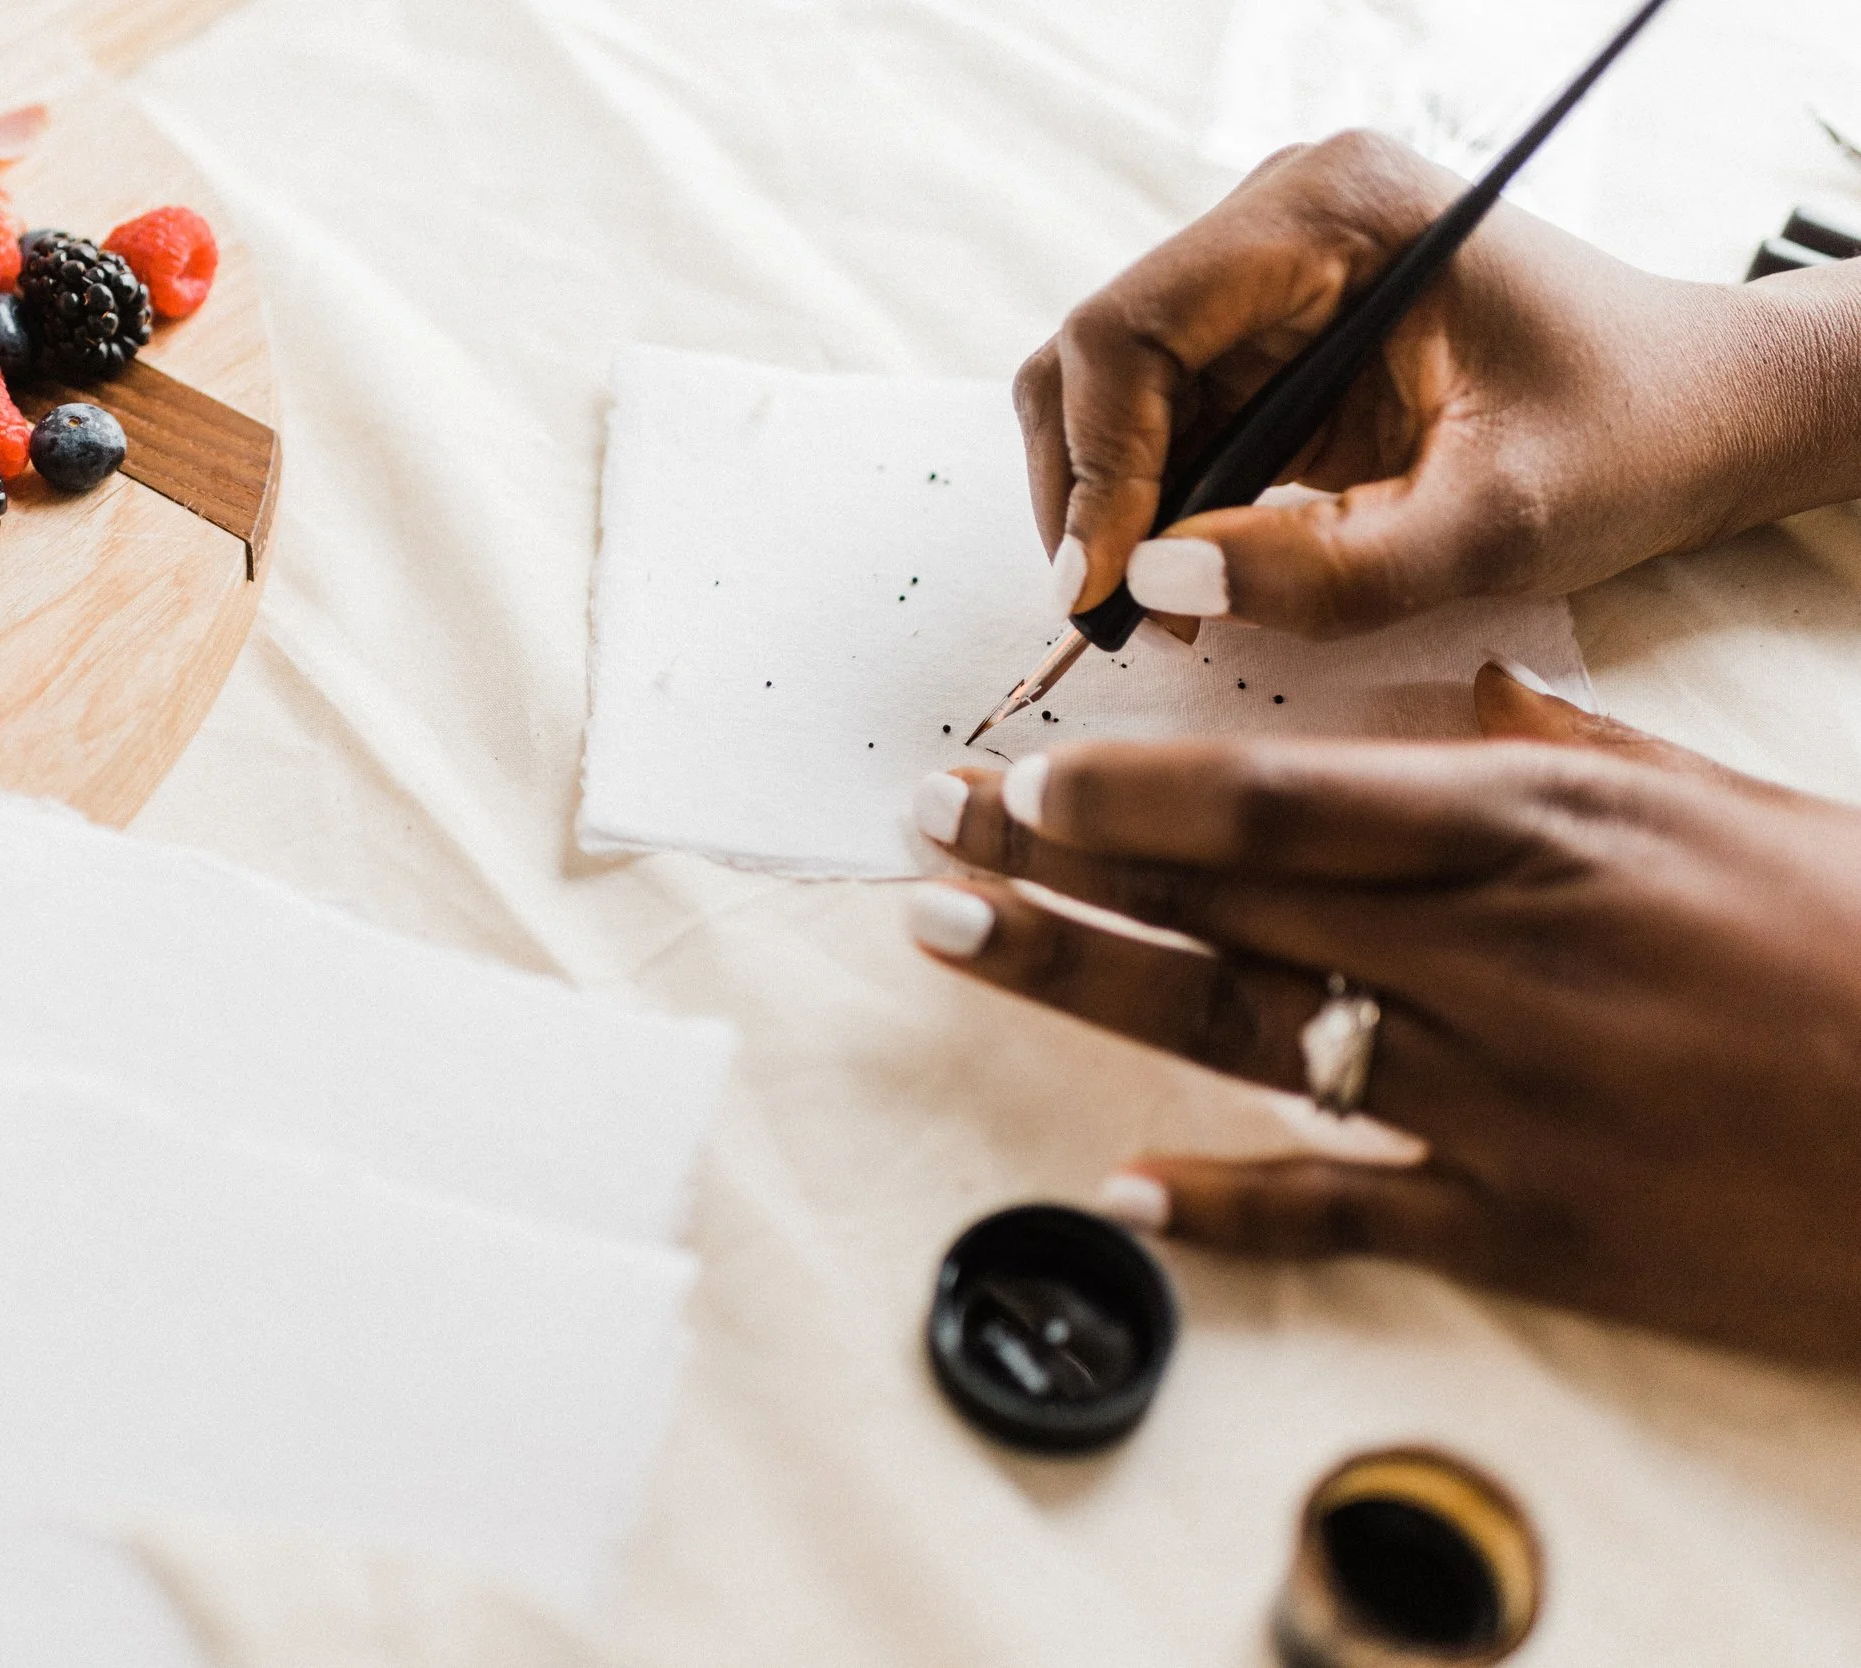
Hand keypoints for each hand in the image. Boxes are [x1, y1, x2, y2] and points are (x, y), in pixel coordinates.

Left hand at [907, 665, 1860, 1367]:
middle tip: (925, 831)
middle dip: (1050, 861)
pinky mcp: (1533, 1228)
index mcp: (1543, 827)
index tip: (1020, 768)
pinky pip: (1342, 1212)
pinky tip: (1118, 1182)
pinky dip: (1224, 1199)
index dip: (1124, 787)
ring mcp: (1502, 1101)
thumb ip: (1563, 750)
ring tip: (951, 938)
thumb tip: (1455, 696)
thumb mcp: (1723, 801)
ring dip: (1076, 980)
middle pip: (1220, 900)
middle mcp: (1496, 955)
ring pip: (1239, 1029)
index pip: (1277, 797)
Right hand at [1014, 131, 1860, 636]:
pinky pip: (1160, 425)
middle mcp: (1279, 220)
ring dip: (1114, 511)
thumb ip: (1332, 569)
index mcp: (1332, 213)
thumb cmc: (1629, 438)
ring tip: (1169, 606)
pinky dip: (1154, 510)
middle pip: (1094, 358)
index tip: (1103, 586)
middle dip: (1088, 494)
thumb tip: (1159, 584)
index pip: (1131, 329)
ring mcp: (1266, 277)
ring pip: (1109, 396)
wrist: (1700, 415)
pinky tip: (1199, 574)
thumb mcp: (1495, 525)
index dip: (1095, 466)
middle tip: (1120, 612)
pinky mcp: (1267, 339)